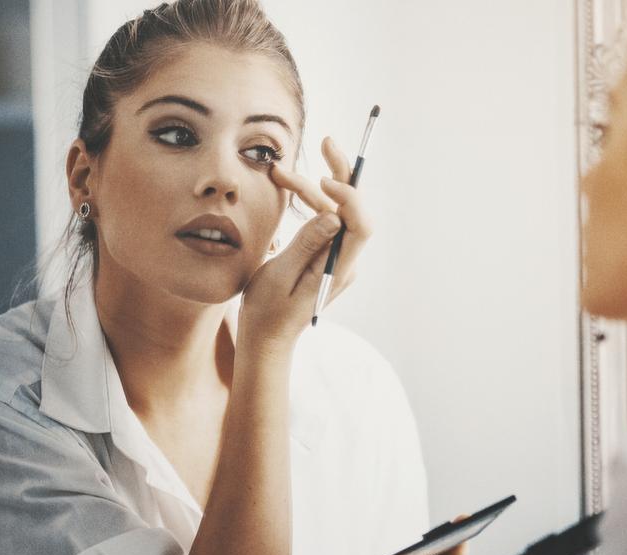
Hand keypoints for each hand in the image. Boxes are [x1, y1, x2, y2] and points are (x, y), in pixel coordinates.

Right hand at [238, 137, 372, 349]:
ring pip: (333, 211)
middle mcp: (344, 261)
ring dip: (310, 188)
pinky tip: (290, 188)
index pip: (360, 225)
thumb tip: (332, 216)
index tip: (323, 181)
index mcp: (338, 269)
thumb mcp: (278, 278)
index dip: (349, 197)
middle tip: (327, 142)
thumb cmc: (267, 314)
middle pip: (352, 210)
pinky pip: (323, 221)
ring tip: (279, 172)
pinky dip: (308, 201)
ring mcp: (336, 257)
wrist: (266, 340)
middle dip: (340, 174)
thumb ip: (305, 246)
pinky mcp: (324, 254)